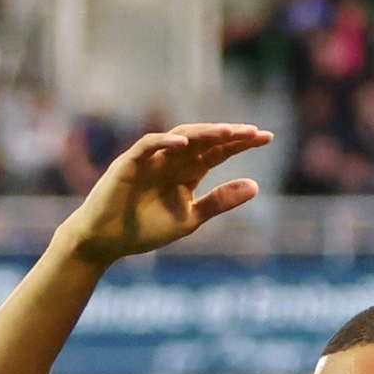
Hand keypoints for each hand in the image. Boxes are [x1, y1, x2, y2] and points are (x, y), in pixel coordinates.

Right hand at [64, 125, 267, 266]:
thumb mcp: (191, 219)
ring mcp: (150, 159)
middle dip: (229, 134)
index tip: (267, 137)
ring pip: (180, 137)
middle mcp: (171, 160)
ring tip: (228, 132)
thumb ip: (220, 201)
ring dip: (203, 133)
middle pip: (204, 140)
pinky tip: (184, 143)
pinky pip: (147, 146)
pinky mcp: (128, 163)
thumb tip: (256, 185)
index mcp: (187, 172)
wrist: (106, 242)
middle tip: (256, 132)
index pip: (218, 151)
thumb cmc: (144, 230)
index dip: (241, 143)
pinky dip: (164, 142)